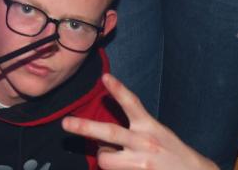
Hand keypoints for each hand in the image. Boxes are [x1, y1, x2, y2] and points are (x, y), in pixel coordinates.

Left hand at [62, 74, 217, 169]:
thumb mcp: (156, 133)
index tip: (105, 77)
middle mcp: (145, 143)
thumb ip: (134, 130)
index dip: (118, 90)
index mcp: (149, 127)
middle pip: (111, 133)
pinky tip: (125, 167)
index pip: (132, 104)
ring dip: (103, 158)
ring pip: (107, 160)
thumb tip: (104, 137)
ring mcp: (141, 163)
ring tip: (111, 157)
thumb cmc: (172, 152)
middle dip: (85, 127)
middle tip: (65, 123)